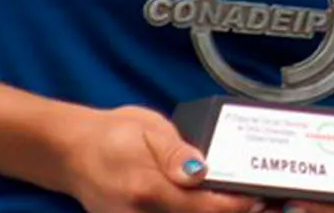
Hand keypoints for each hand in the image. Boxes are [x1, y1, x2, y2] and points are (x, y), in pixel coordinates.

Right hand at [54, 105, 260, 212]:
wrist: (70, 153)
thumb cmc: (112, 135)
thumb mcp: (148, 128)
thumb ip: (175, 151)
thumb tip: (201, 171)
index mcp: (148, 189)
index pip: (205, 207)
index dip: (238, 205)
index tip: (260, 195)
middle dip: (232, 212)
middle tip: (263, 201)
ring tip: (243, 202)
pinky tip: (215, 205)